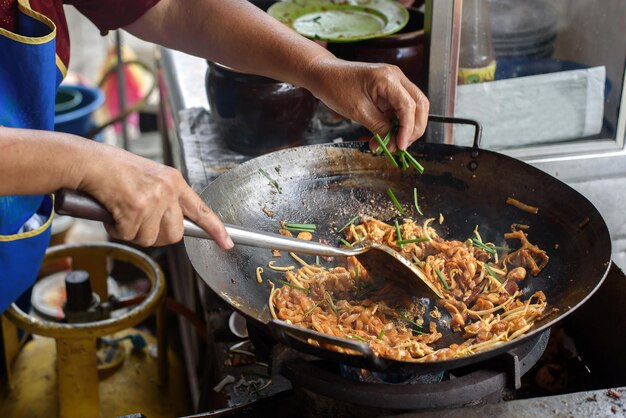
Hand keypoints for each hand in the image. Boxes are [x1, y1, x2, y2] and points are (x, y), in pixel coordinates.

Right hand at [79, 145, 232, 248]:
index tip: (227, 243)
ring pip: (151, 238)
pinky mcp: (136, 207)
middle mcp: (168, 189)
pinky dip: (116, 229)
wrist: (88, 161)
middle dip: (155, 235)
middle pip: (175, 234)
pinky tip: (111, 212)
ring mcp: (154, 198)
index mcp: (174, 181)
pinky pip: (129, 235)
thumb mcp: (149, 178)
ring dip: (133, 233)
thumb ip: (163, 199)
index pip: (201, 210)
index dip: (215, 229)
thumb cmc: (112, 170)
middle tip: (136, 222)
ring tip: (121, 213)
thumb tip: (168, 226)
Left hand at [305, 58, 428, 151]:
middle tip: (400, 147)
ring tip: (389, 144)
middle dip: (413, 129)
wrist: (323, 74)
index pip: (409, 106)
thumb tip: (393, 144)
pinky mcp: (389, 91)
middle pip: (419, 105)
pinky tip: (384, 137)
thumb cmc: (335, 87)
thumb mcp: (358, 111)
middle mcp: (396, 77)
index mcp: (388, 78)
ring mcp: (394, 83)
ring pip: (412, 108)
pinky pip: (399, 110)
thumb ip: (379, 127)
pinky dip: (395, 125)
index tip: (400, 147)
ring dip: (404, 129)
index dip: (408, 129)